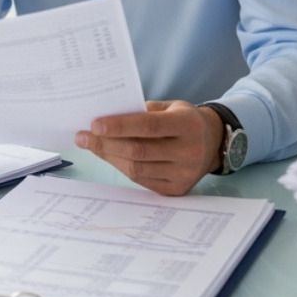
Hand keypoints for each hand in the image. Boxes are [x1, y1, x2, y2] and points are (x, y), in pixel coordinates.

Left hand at [75, 101, 224, 196]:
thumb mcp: (170, 107)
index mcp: (188, 125)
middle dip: (106, 143)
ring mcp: (184, 174)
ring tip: (91, 145)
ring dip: (109, 156)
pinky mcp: (177, 189)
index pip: (149, 126)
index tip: (94, 124)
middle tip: (83, 137)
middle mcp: (189, 151)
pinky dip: (122, 167)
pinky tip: (110, 156)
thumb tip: (105, 119)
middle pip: (139, 150)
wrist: (213, 143)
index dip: (120, 126)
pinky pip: (141, 180)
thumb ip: (142, 111)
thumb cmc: (184, 121)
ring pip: (136, 168)